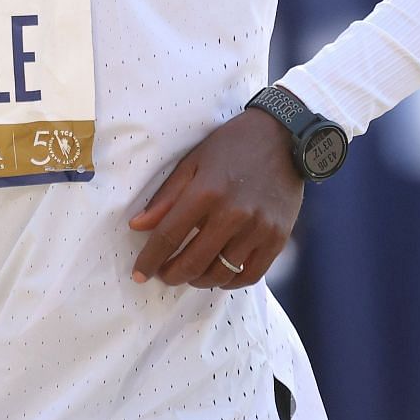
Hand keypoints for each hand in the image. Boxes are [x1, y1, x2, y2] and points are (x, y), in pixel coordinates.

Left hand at [127, 108, 302, 289]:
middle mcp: (233, 214)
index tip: (139, 273)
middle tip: (162, 276)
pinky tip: (218, 274)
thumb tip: (137, 226)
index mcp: (206, 192)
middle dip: (171, 275)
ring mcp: (258, 229)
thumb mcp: (192, 163)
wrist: (282, 138)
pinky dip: (230, 281)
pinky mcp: (277, 239)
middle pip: (193, 261)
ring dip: (198, 280)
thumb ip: (165, 198)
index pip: (168, 236)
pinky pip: (250, 275)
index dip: (150, 260)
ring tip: (188, 274)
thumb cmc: (230, 147)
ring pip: (221, 273)